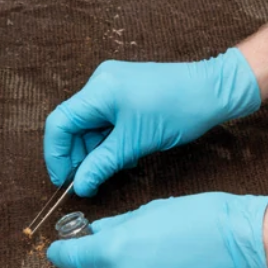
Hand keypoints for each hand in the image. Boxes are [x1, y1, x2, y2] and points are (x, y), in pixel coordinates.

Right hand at [43, 48, 260, 194]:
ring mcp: (113, 82)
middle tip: (88, 179)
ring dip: (95, 148)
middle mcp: (102, 81)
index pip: (60, 122)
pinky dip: (109, 138)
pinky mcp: (126, 89)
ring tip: (113, 167)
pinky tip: (123, 153)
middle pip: (73, 122)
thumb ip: (101, 164)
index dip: (56, 154)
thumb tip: (79, 186)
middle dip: (78, 153)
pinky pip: (105, 116)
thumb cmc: (177, 111)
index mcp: (100, 89)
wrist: (211, 91)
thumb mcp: (135, 144)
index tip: (64, 181)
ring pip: (90, 122)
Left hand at [46, 193, 267, 267]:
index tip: (58, 250)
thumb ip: (117, 226)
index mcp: (115, 253)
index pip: (72, 258)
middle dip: (101, 264)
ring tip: (165, 259)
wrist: (244, 246)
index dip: (64, 252)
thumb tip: (96, 233)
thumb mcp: (150, 209)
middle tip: (122, 246)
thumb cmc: (199, 217)